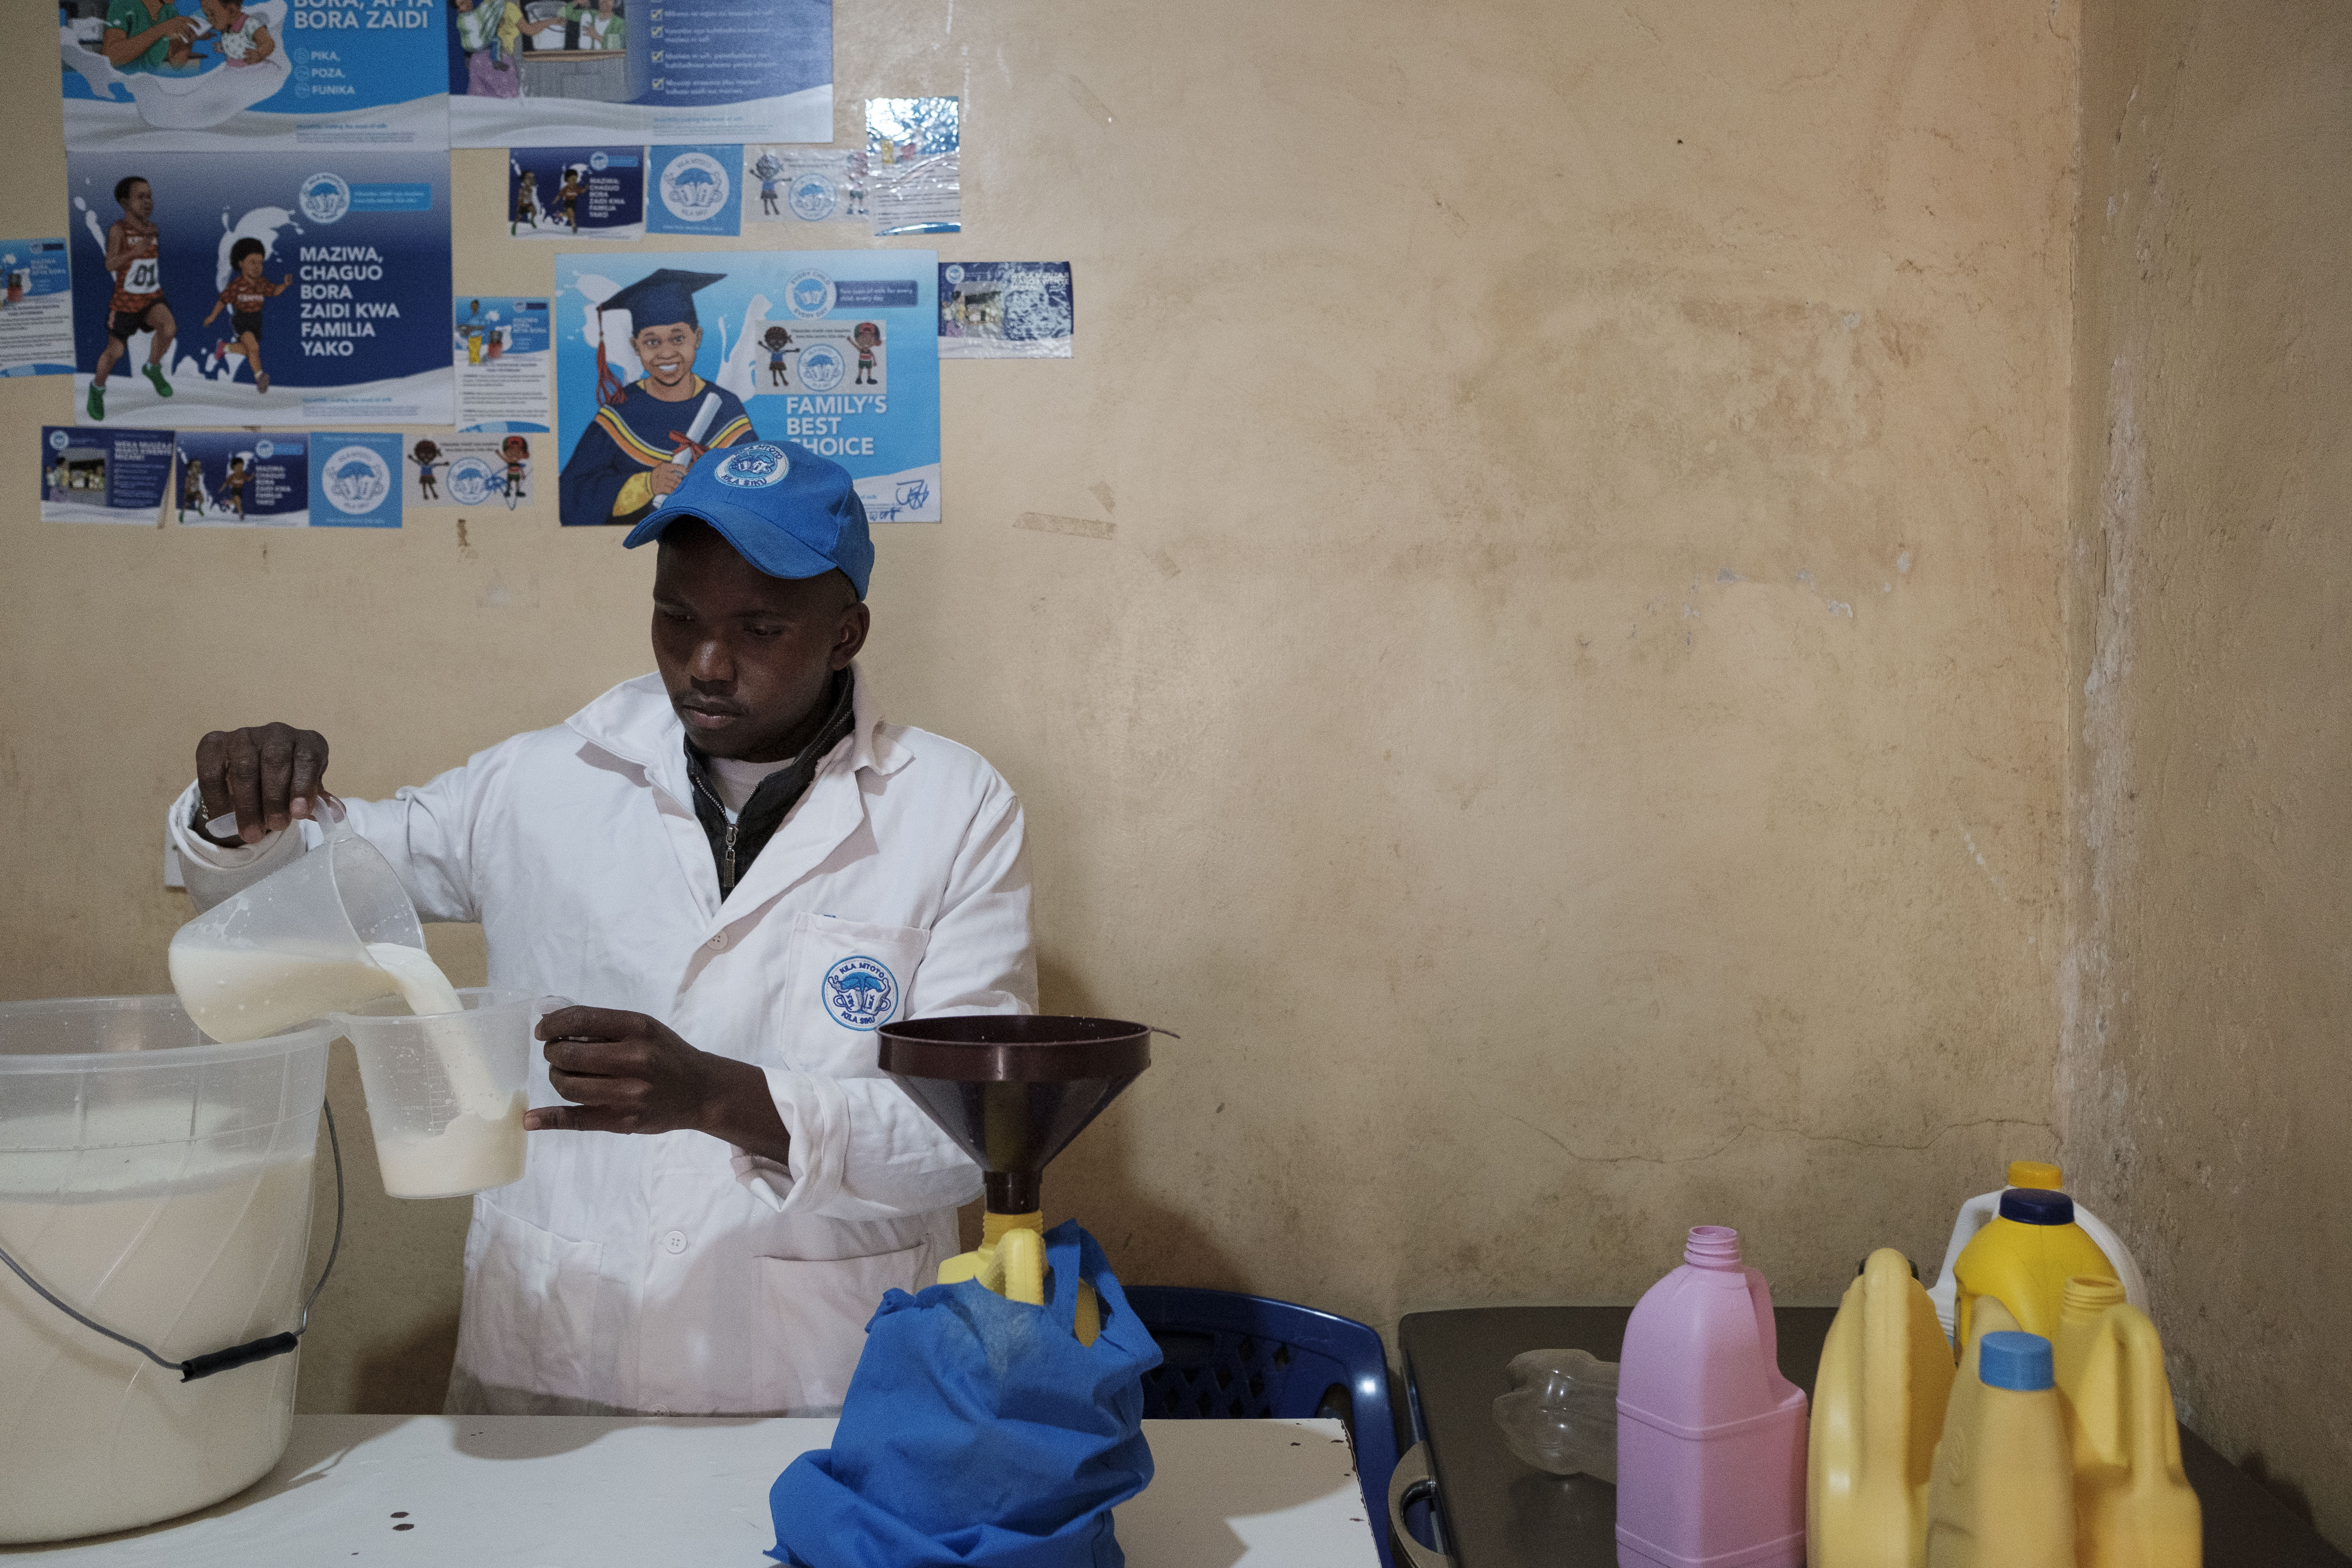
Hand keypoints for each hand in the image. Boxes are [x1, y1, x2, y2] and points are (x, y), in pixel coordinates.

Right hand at [164, 15, 198, 38]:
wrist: (161, 29)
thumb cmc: (170, 27)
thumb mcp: (176, 22)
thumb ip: (183, 24)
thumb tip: (192, 29)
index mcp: (179, 18)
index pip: (189, 19)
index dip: (195, 23)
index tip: (199, 26)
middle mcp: (179, 21)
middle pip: (189, 25)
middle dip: (194, 29)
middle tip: (197, 33)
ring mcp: (177, 25)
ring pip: (187, 30)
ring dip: (191, 34)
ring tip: (193, 37)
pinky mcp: (175, 30)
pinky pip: (183, 34)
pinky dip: (186, 37)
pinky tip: (188, 39)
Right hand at [195, 723, 328, 845]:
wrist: (256, 774)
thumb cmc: (289, 783)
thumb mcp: (308, 792)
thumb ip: (319, 801)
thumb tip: (336, 814)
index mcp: (307, 742)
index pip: (307, 758)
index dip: (303, 786)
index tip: (299, 814)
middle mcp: (277, 732)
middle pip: (275, 761)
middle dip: (274, 799)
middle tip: (276, 826)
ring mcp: (244, 735)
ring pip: (244, 768)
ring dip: (248, 805)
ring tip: (252, 833)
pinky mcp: (215, 743)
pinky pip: (212, 770)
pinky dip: (218, 797)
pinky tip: (224, 818)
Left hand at [530, 1007, 789, 1160]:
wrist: (701, 1091)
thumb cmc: (667, 1054)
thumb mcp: (643, 1027)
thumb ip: (601, 1023)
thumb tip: (549, 1015)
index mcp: (637, 1029)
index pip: (580, 1020)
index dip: (552, 1024)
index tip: (543, 1031)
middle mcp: (634, 1059)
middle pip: (568, 1055)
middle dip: (553, 1053)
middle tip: (557, 1054)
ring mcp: (628, 1094)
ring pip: (568, 1086)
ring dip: (557, 1078)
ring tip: (566, 1074)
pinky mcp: (622, 1121)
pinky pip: (576, 1119)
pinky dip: (549, 1119)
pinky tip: (530, 1119)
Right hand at [649, 461, 689, 496]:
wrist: (647, 484)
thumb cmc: (660, 476)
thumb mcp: (664, 469)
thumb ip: (673, 469)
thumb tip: (688, 469)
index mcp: (664, 466)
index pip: (678, 467)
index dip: (685, 471)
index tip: (688, 474)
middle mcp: (662, 472)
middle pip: (676, 478)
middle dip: (681, 482)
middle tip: (685, 484)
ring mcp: (660, 481)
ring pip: (674, 485)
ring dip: (678, 487)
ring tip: (680, 488)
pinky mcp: (659, 488)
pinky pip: (670, 490)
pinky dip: (674, 492)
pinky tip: (675, 492)